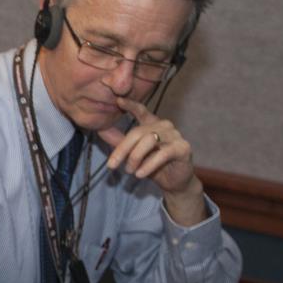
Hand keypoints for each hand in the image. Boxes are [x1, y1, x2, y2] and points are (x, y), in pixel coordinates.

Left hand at [99, 97, 205, 224]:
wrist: (175, 182)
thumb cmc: (153, 165)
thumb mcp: (133, 153)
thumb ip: (119, 141)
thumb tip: (99, 129)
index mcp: (152, 124)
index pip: (141, 110)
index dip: (130, 105)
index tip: (118, 100)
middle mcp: (164, 126)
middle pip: (137, 132)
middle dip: (122, 149)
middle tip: (111, 165)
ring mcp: (175, 135)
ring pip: (149, 140)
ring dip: (135, 157)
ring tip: (130, 171)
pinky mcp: (182, 148)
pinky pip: (162, 154)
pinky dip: (148, 165)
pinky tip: (139, 174)